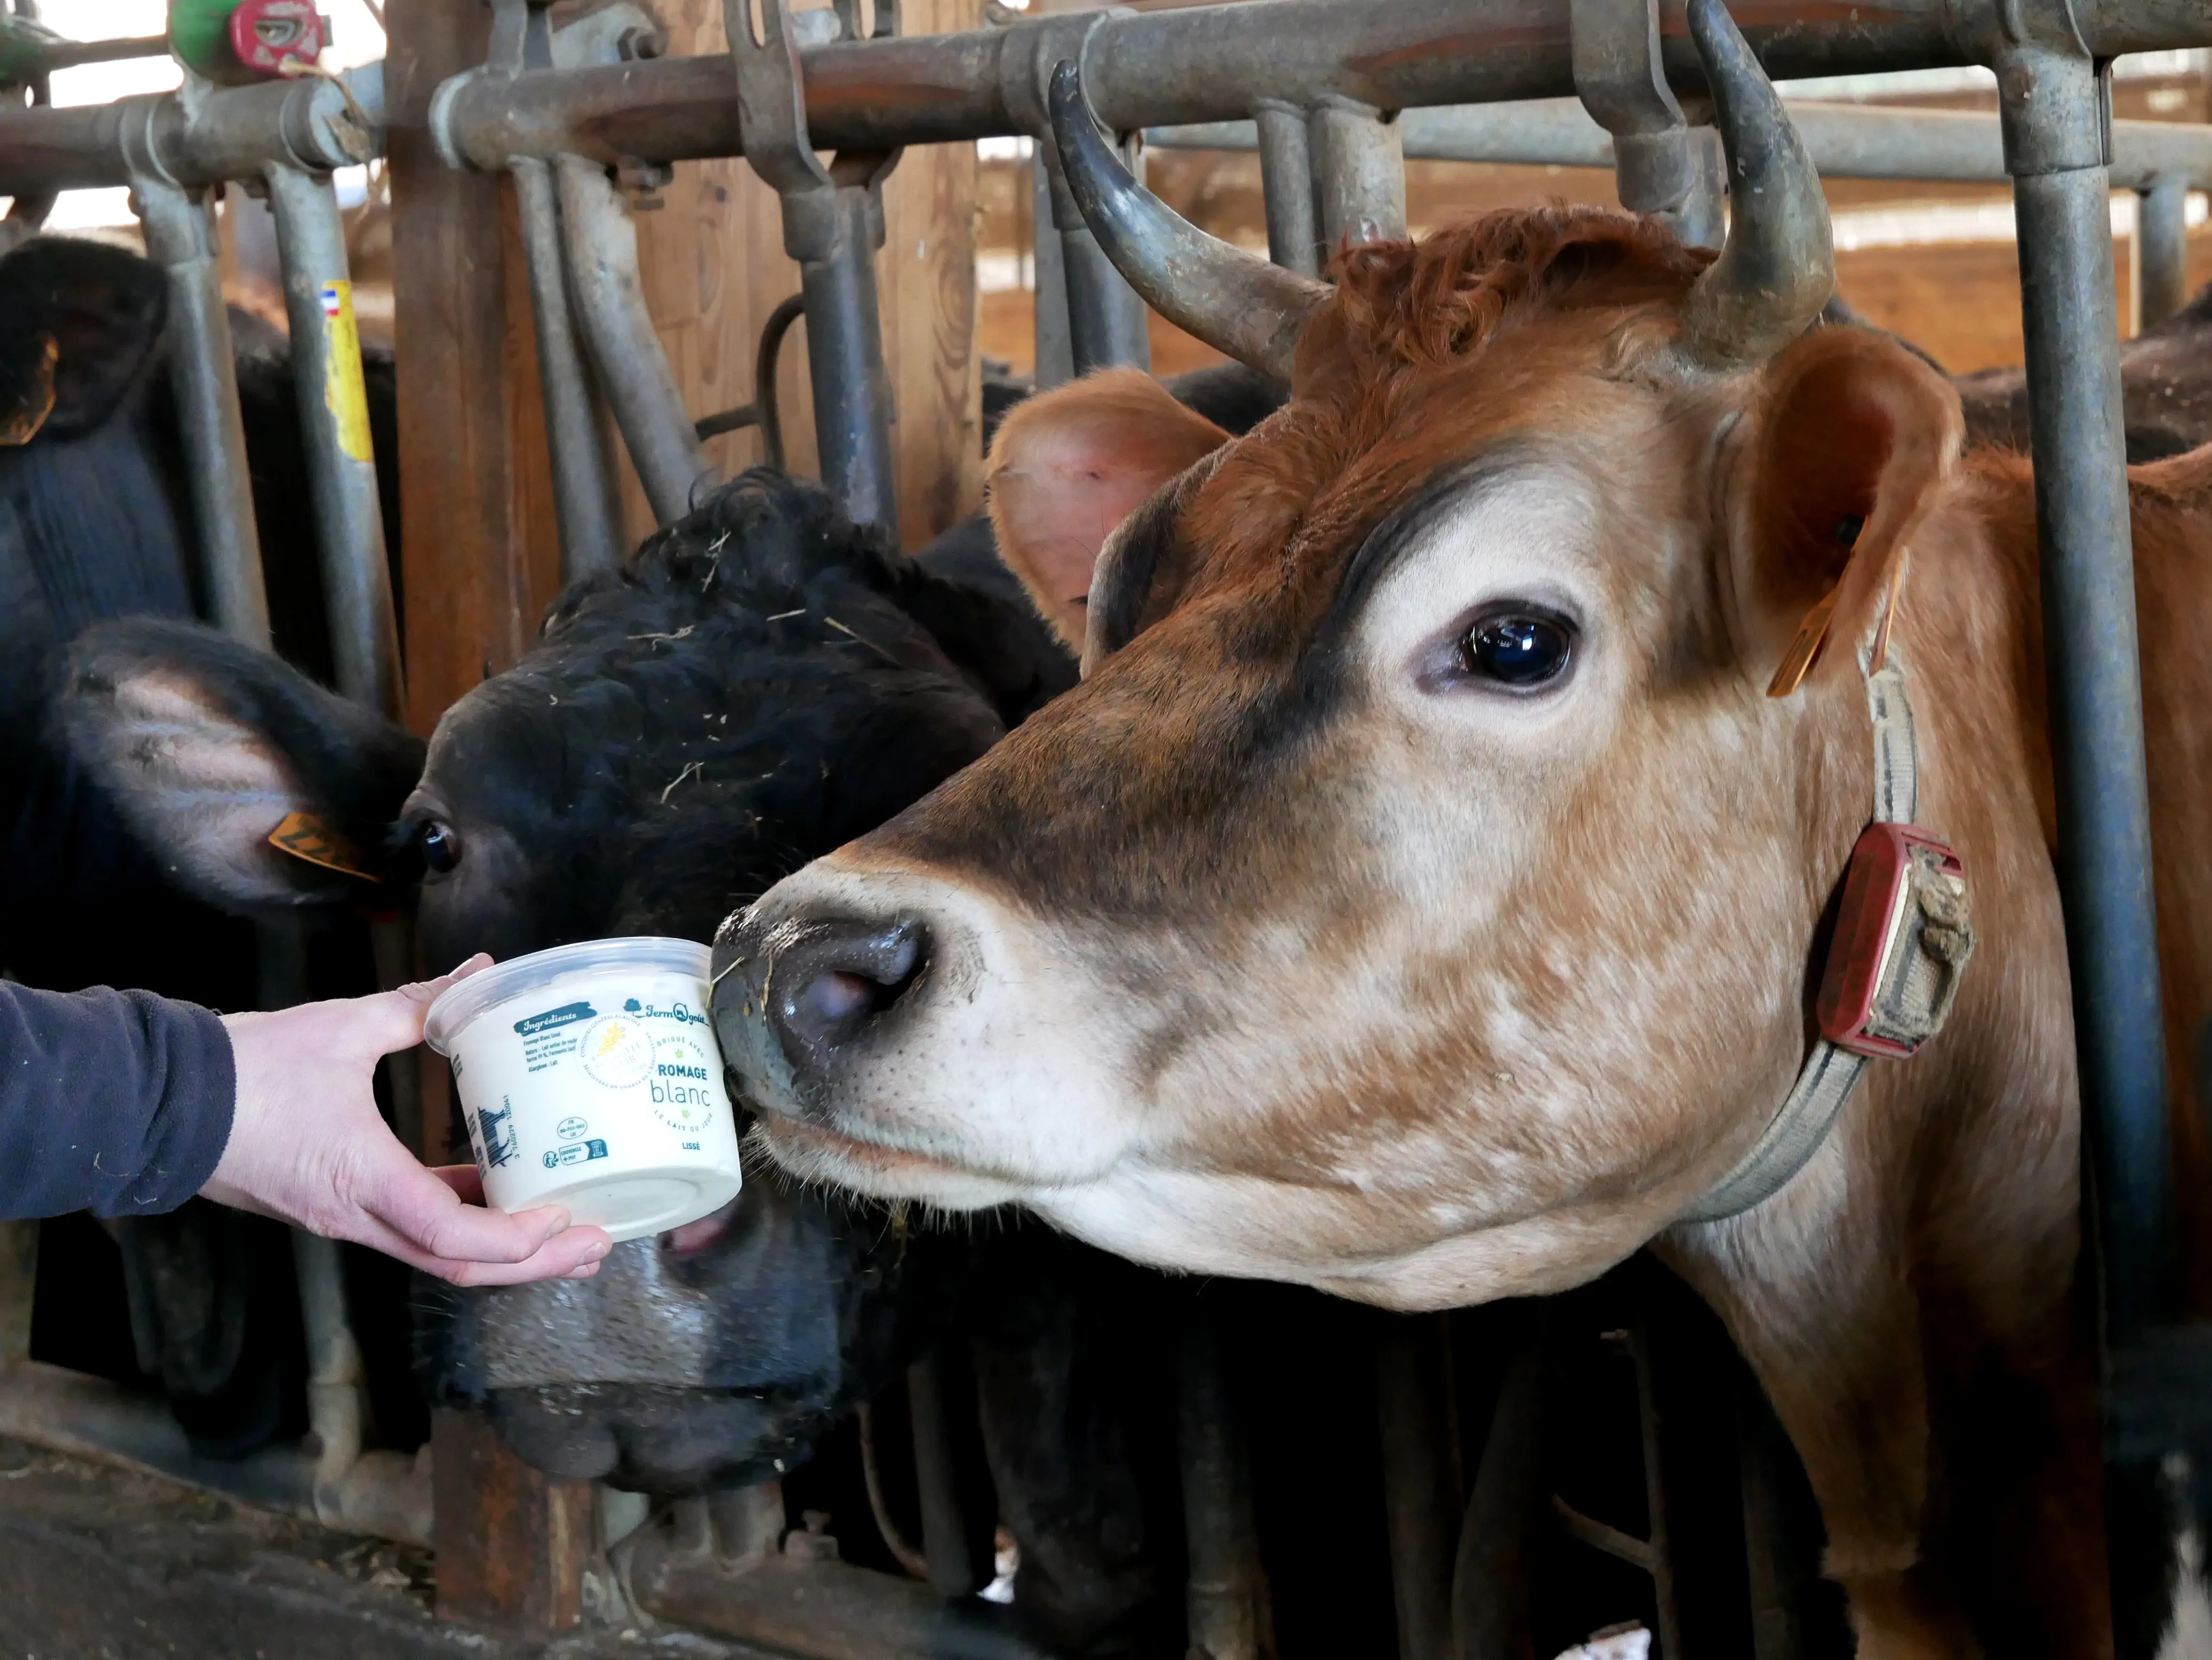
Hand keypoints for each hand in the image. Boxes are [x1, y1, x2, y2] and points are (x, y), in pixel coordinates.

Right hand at [205, 956, 612, 1284]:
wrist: (161, 1101)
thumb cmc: (249, 1070)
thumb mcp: (344, 1028)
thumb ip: (421, 1005)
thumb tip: (478, 974)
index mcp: (362, 1180)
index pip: (452, 1236)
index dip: (516, 1240)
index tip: (563, 1218)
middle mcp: (354, 1216)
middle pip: (456, 1266)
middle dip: (533, 1265)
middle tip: (595, 1247)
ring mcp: (341, 1217)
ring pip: (434, 1254)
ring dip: (503, 1251)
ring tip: (565, 1231)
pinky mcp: (332, 1206)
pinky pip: (408, 1227)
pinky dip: (461, 1222)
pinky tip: (500, 1196)